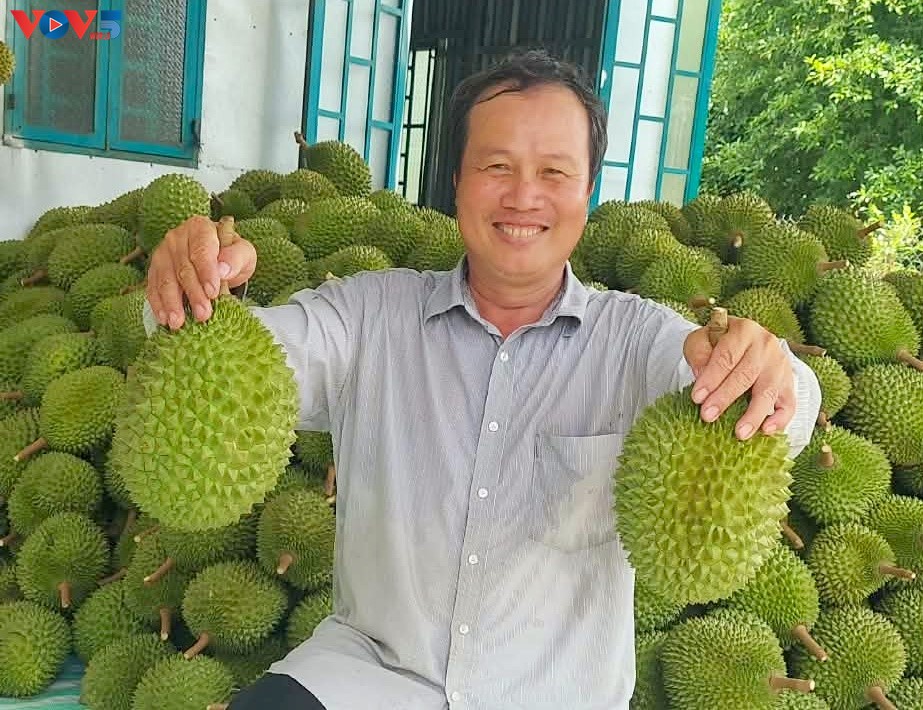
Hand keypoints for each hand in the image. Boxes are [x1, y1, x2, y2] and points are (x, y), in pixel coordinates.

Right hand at [146, 215, 256, 329]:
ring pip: (166, 279)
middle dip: (193, 293)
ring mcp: (163, 253)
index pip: (201, 250)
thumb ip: (236, 258)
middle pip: (184, 268)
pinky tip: (164, 318)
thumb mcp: (244, 253)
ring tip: (178, 322)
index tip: (213, 292)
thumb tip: (222, 270)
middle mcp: (177, 237)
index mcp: (200, 228)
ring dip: (172, 303)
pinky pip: (153, 287)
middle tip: (203, 314)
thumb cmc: (231, 255)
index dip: (206, 272)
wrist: (218, 258)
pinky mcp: (155, 270)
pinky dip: (158, 304)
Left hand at [682, 316, 794, 439]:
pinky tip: (766, 431)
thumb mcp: (701, 339)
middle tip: (708, 416)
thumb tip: (702, 375)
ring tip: (739, 433)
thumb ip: (699, 353)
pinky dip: (780, 419)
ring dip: (753, 414)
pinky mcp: (789, 383)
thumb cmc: (718, 343)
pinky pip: (789, 404)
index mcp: (744, 330)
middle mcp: (767, 345)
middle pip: (746, 375)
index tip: (697, 397)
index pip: (726, 356)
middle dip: (725, 397)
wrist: (742, 343)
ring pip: (769, 391)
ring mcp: (780, 365)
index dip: (711, 377)